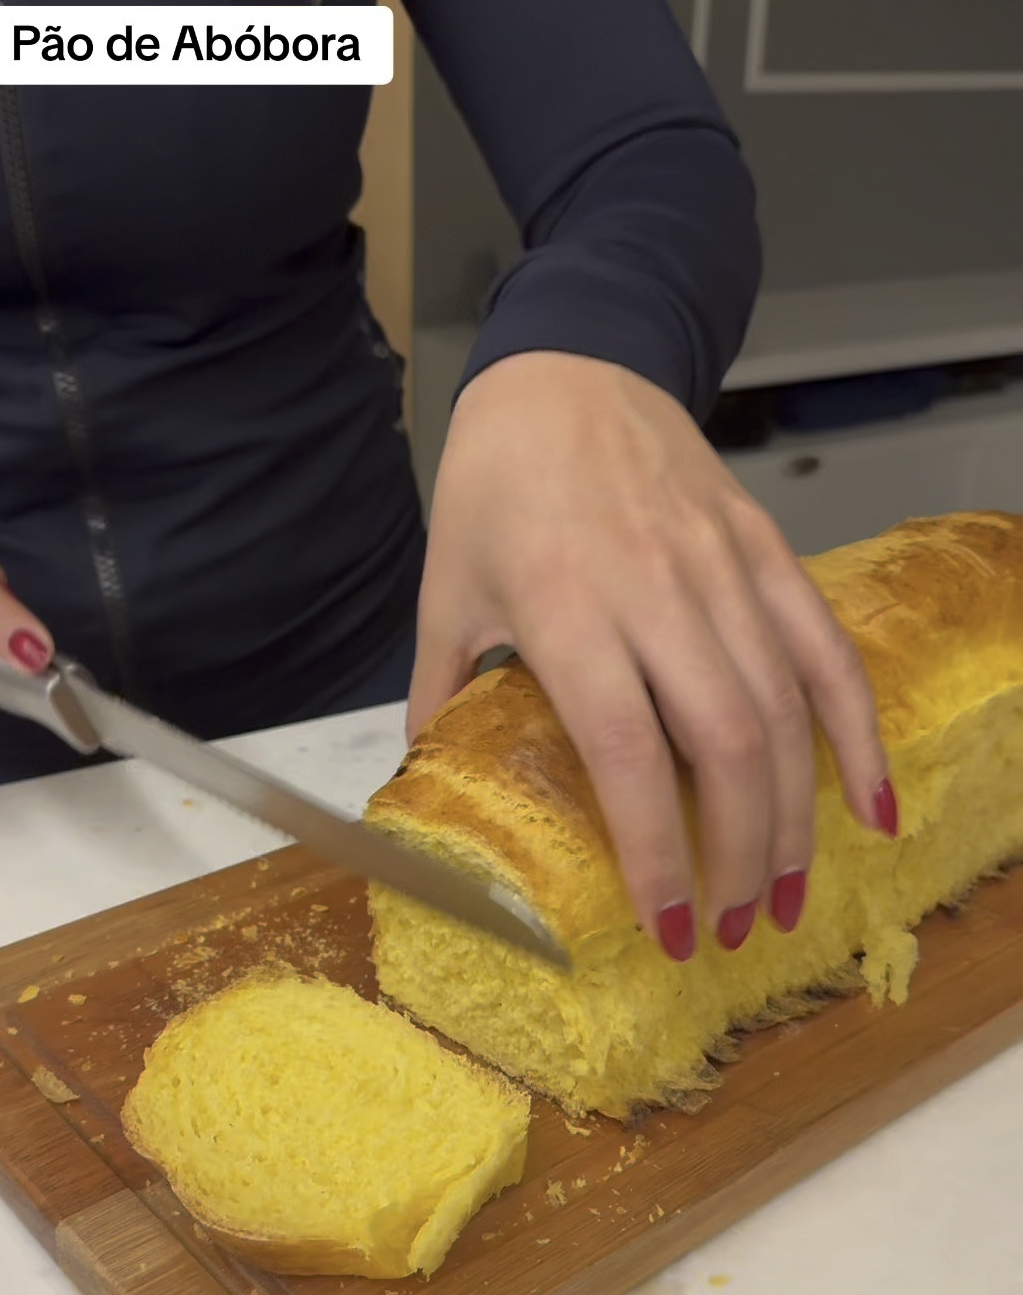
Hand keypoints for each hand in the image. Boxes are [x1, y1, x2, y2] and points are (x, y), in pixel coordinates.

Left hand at [408, 352, 894, 957]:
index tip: (664, 924)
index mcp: (566, 607)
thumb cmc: (497, 483)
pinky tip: (868, 804)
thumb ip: (441, 693)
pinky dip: (858, 732)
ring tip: (783, 898)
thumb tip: (425, 783)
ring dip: (793, 819)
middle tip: (728, 930)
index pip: (627, 750)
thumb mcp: (447, 589)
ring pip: (784, 710)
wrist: (568, 365)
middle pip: (726, 743)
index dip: (656, 848)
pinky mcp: (768, 550)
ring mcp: (723, 568)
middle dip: (736, 856)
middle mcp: (656, 590)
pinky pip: (826, 651)